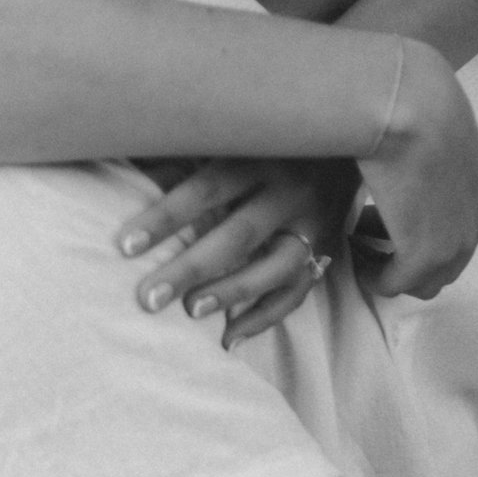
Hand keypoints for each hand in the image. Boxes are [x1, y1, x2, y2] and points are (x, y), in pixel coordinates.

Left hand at [119, 158, 351, 340]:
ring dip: (232, 293)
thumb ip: (189, 156)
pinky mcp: (327, 249)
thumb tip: (131, 171)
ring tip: (191, 312)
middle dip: (190, 268)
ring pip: (275, 267)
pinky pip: (297, 292)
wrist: (352, 137)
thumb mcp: (235, 137)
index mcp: (259, 156)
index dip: (165, 218)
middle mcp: (290, 190)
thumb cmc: (270, 138)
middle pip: (237, 235)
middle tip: (148, 298)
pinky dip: (263, 318)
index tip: (125, 246)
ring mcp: (314, 224)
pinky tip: (228, 339)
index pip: (205, 191)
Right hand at [356, 41, 477, 296]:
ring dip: (389, 264)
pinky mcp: (424, 257)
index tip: (383, 209)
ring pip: (424, 280)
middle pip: (446, 263)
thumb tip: (397, 141)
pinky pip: (393, 284)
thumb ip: (423, 143)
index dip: (417, 222)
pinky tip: (350, 251)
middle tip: (364, 227)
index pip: (459, 225)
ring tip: (355, 240)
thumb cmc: (410, 99)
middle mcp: (477, 219)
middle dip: (405, 250)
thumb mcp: (430, 123)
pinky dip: (370, 274)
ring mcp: (455, 243)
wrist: (407, 103)